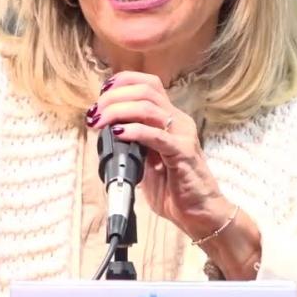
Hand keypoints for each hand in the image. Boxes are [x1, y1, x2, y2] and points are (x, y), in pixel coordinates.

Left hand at [87, 71, 231, 238]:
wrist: (200, 214)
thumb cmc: (175, 189)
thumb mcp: (148, 161)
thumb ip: (133, 145)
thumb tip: (107, 133)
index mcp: (171, 119)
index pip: (149, 84)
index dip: (124, 82)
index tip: (102, 93)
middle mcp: (179, 121)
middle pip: (146, 91)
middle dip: (115, 96)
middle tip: (96, 112)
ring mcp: (183, 135)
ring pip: (148, 107)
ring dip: (118, 111)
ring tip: (101, 121)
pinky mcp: (183, 152)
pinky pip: (157, 135)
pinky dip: (134, 131)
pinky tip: (119, 134)